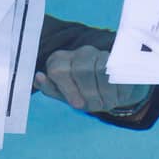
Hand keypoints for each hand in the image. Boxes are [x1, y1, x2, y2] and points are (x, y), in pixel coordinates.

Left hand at [34, 46, 148, 113]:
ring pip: (100, 70)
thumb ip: (50, 88)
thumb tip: (38, 77)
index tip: (78, 104)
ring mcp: (101, 53)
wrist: (116, 90)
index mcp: (60, 60)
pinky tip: (119, 95)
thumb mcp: (66, 95)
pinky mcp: (120, 58)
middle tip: (95, 106)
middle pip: (80, 70)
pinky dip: (119, 88)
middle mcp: (80, 52)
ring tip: (107, 103)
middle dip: (89, 93)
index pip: (57, 70)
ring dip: (104, 92)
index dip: (67, 89)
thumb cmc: (84, 94)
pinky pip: (118, 72)